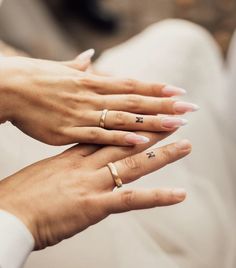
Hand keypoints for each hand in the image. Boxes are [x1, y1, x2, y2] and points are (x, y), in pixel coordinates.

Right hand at [0, 55, 197, 145]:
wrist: (10, 88)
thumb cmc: (35, 77)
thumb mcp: (61, 69)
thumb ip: (79, 66)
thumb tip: (89, 56)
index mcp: (91, 82)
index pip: (131, 84)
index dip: (156, 87)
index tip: (178, 91)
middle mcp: (93, 96)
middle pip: (135, 100)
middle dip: (164, 104)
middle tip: (189, 107)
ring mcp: (83, 114)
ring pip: (124, 118)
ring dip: (151, 121)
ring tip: (176, 123)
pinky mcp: (70, 131)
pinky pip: (100, 135)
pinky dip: (121, 138)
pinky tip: (142, 141)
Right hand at [0, 132, 190, 249]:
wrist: (8, 213)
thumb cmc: (22, 192)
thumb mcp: (45, 168)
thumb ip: (64, 156)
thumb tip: (73, 145)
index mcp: (75, 153)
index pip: (108, 130)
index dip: (129, 119)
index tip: (147, 110)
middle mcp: (87, 163)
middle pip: (125, 140)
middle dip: (152, 127)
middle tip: (175, 116)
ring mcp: (92, 182)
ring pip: (133, 162)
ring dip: (163, 154)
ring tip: (186, 144)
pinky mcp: (93, 206)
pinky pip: (131, 200)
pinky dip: (157, 197)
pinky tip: (179, 195)